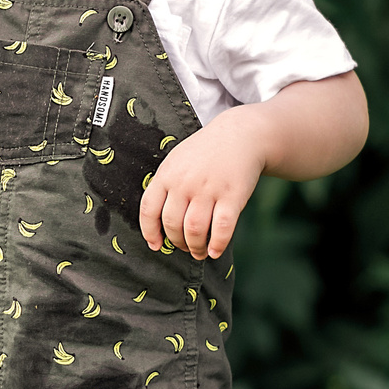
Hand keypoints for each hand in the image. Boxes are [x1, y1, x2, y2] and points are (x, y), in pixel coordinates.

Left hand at [138, 117, 263, 259]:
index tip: (156, 246)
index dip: (150, 232)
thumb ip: (165, 188)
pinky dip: (218, 244)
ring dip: (195, 247)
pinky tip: (215, 251)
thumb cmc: (204, 154)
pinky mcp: (233, 195)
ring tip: (199, 253)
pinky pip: (222, 227)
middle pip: (172, 224)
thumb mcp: (176, 162)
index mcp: (166, 175)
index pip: (149, 210)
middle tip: (185, 248)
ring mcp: (209, 189)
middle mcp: (185, 183)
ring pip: (194, 230)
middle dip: (177, 243)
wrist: (239, 135)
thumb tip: (157, 224)